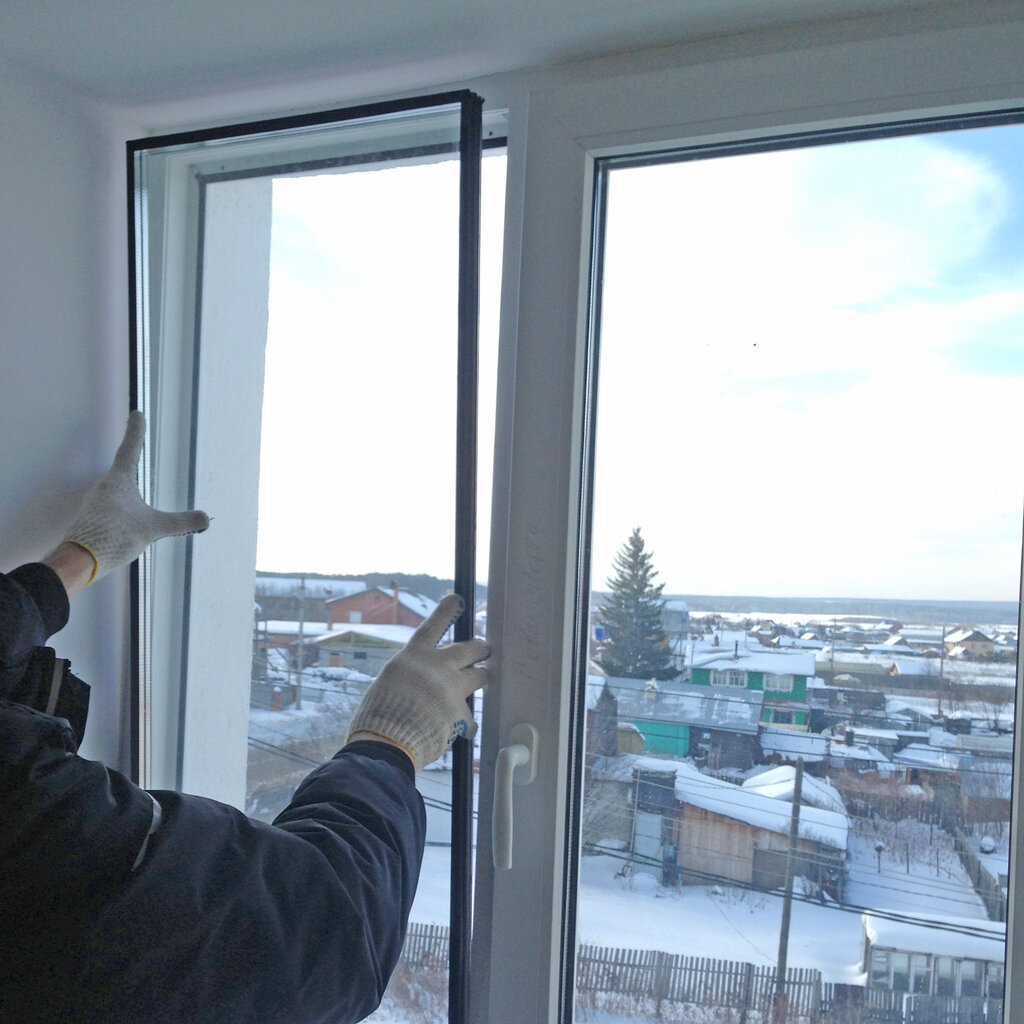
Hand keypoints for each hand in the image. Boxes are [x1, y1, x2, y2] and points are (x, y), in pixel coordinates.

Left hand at [62, 411, 209, 584]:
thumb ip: (180, 522)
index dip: (136, 431)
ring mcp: (96, 503)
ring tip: (138, 491)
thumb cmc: (114, 536)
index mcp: (118, 481)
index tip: (138, 413)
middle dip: (132, 460)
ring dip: (128, 489)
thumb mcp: (153, 528)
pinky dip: (122, 507)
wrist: (80, 560)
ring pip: (116, 490)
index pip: (130, 449)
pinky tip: (126, 519)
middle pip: (122, 469)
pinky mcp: (92, 518)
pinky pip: (111, 506)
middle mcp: (104, 487)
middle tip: (138, 443)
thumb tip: (206, 518)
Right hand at [347, 594, 488, 769]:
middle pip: (470, 648)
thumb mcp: (387, 684)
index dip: (446, 611)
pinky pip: (471, 718)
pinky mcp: (461, 712)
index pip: (433, 626)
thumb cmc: (377, 716)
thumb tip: (420, 682)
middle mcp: (437, 666)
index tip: (457, 599)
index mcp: (414, 657)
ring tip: (483, 679)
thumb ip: (410, 676)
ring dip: (482, 677)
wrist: (385, 742)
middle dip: (480, 647)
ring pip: (480, 675)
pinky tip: (464, 732)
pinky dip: (467, 725)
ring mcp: (452, 688)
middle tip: (484, 648)